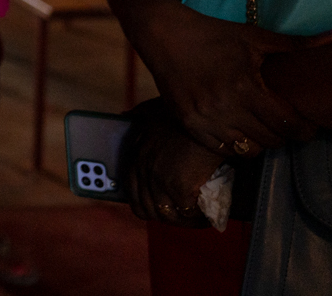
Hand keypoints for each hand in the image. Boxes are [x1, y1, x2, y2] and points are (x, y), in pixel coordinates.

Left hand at [124, 98, 225, 225]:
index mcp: (136, 157)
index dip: (145, 205)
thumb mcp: (151, 110)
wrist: (205, 113)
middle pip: (146, 209)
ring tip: (197, 218)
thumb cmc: (183, 112)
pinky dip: (197, 219)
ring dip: (182, 221)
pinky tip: (208, 216)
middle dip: (165, 216)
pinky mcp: (178, 187)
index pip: (131, 193)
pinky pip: (186, 215)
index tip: (160, 209)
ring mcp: (159, 180)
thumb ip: (137, 116)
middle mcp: (144, 171)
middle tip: (182, 216)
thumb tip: (123, 116)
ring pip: (166, 215)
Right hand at [134, 1, 331, 152]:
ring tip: (263, 129)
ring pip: (247, 150)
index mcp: (244, 86)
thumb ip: (296, 44)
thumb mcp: (254, 37)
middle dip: (284, 135)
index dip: (304, 130)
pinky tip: (240, 129)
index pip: (286, 124)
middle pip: (270, 140)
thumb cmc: (213, 34)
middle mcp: (223, 107)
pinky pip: (222, 149)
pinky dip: (236, 144)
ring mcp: (203, 118)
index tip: (308, 126)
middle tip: (287, 126)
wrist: (163, 34)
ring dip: (260, 142)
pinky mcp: (188, 124)